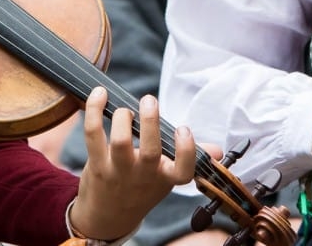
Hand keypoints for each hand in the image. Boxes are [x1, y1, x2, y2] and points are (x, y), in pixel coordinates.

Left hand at [69, 87, 195, 240]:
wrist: (108, 217)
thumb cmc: (142, 188)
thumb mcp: (166, 178)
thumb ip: (188, 160)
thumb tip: (217, 151)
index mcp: (165, 177)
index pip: (183, 171)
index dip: (186, 150)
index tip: (183, 129)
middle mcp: (144, 176)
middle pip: (149, 152)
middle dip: (150, 122)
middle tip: (150, 100)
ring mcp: (119, 172)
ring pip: (120, 143)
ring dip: (123, 118)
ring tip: (125, 110)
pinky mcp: (97, 165)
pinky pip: (94, 135)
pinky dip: (94, 110)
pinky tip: (99, 94)